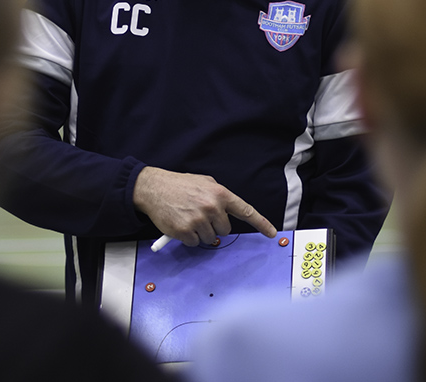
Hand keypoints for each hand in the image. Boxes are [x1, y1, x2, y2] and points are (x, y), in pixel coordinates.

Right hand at [133, 166, 276, 245]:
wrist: (153, 188)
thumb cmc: (179, 185)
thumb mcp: (204, 182)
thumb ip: (219, 196)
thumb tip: (228, 212)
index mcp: (219, 193)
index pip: (245, 211)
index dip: (261, 223)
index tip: (272, 233)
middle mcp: (212, 207)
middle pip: (225, 230)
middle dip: (215, 226)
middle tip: (200, 215)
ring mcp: (199, 220)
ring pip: (211, 238)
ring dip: (201, 233)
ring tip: (188, 218)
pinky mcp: (186, 232)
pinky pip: (195, 243)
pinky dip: (189, 238)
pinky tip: (181, 224)